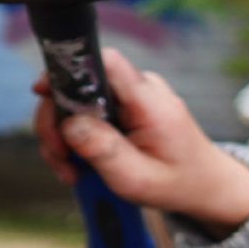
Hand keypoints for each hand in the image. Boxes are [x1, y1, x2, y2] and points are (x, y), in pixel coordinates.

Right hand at [33, 48, 248, 237]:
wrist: (205, 186)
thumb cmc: (178, 182)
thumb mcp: (137, 179)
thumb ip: (103, 150)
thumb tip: (69, 124)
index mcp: (149, 101)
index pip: (106, 62)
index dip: (69, 69)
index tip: (42, 91)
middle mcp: (139, 90)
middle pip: (79, 86)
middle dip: (57, 122)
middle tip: (59, 158)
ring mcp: (131, 98)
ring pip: (77, 102)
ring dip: (63, 136)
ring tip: (70, 170)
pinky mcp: (124, 108)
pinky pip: (87, 112)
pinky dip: (75, 138)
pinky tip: (78, 164)